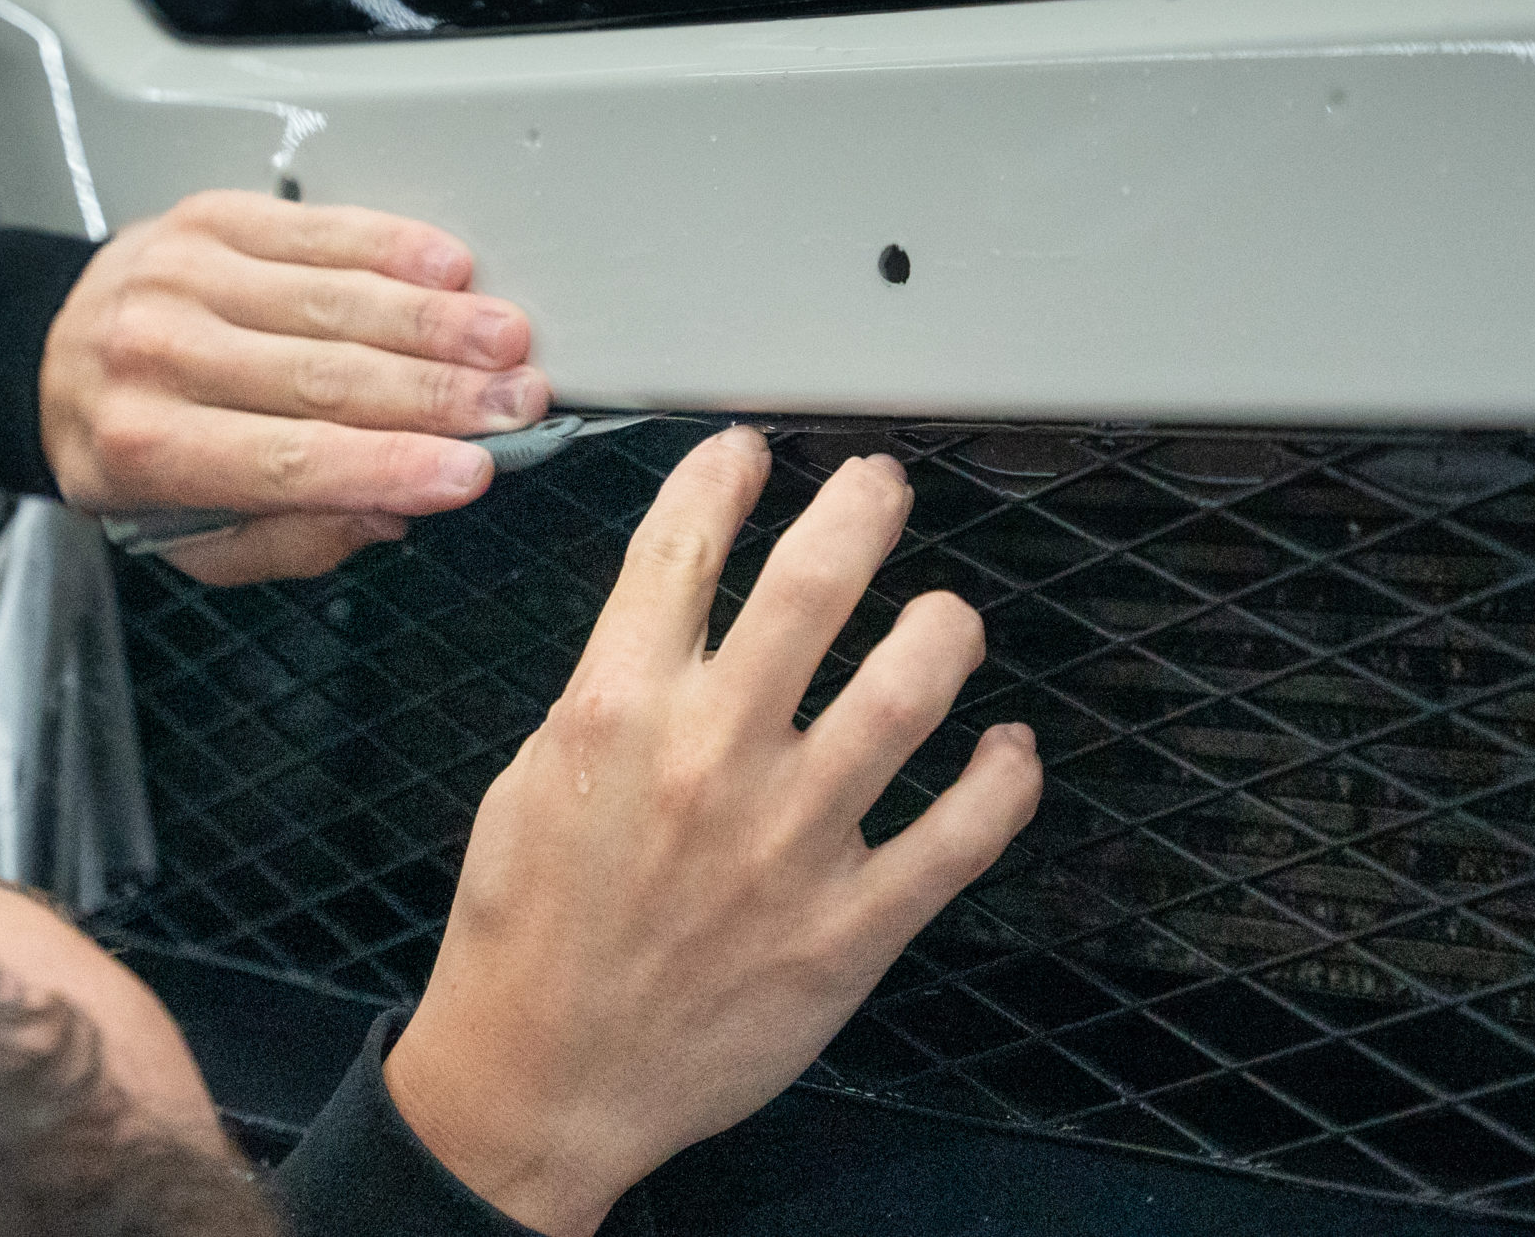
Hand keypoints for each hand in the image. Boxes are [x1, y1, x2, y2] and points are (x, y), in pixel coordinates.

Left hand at [38, 192, 545, 584]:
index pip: (289, 459)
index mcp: (147, 446)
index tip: (468, 473)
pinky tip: (450, 269)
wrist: (49, 354)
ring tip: (504, 344)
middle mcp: (158, 353)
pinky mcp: (210, 219)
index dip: (389, 465)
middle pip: (324, 376)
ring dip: (433, 322)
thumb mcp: (191, 536)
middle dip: (438, 393)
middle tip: (515, 404)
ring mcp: (183, 276)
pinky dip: (391, 248)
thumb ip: (292, 537)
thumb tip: (390, 510)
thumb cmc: (134, 450)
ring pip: (331, 301)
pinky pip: (315, 230)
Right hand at [383, 428, 1041, 1236]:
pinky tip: (1007, 747)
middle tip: (881, 487)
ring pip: (910, 688)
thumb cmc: (527, 932)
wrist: (541, 1080)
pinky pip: (964, 830)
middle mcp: (710, 757)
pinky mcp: (851, 924)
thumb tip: (676, 619)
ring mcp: (791, 840)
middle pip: (814, 584)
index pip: (682, 546)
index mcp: (616, 711)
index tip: (751, 453)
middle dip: (862, 507)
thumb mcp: (534, 778)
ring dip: (945, 627)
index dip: (725, 476)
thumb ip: (611, 690)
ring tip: (947, 615)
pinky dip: (1004, 776)